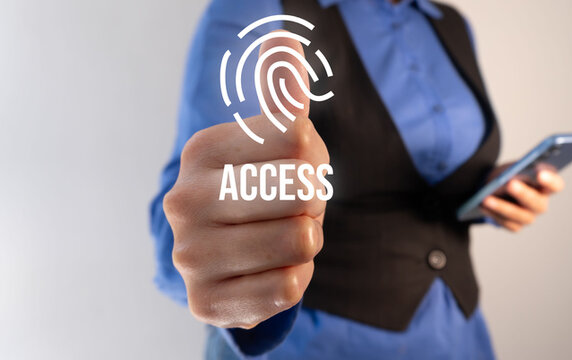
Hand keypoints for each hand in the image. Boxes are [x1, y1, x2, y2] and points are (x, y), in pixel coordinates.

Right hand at [163, 31, 326, 328]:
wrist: (229, 256)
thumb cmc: (263, 185)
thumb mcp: (274, 136)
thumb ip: (282, 90)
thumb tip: (284, 38)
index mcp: (200, 151)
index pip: (298, 140)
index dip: (313, 157)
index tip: (292, 167)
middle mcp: (183, 202)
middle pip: (304, 192)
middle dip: (313, 202)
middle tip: (290, 208)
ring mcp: (189, 256)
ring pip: (301, 242)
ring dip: (306, 243)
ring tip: (280, 238)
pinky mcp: (205, 302)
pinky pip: (289, 289)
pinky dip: (295, 280)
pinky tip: (269, 271)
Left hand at [480, 163, 564, 231]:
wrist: (493, 187)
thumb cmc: (507, 174)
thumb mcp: (511, 167)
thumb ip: (516, 171)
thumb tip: (510, 178)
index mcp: (546, 185)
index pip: (556, 185)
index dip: (551, 180)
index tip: (540, 173)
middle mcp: (541, 203)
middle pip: (538, 203)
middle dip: (524, 194)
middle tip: (511, 184)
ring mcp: (529, 216)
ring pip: (521, 216)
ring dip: (503, 207)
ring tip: (487, 199)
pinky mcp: (516, 226)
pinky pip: (507, 223)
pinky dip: (494, 214)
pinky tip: (483, 206)